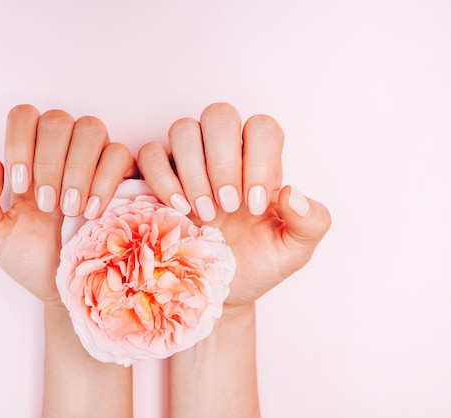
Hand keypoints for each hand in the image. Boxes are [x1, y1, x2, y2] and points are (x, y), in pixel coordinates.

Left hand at [0, 105, 133, 306]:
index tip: (20, 186)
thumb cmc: (31, 259)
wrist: (66, 288)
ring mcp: (95, 160)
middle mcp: (63, 151)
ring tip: (70, 209)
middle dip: (49, 161)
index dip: (20, 142)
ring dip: (77, 167)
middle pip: (57, 120)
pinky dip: (104, 180)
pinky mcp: (124, 175)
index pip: (24, 117)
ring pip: (91, 128)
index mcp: (29, 158)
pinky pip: (119, 154)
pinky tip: (92, 211)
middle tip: (47, 204)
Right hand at [137, 103, 330, 308]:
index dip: (258, 159)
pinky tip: (179, 209)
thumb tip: (292, 193)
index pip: (261, 128)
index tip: (253, 205)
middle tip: (228, 205)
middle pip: (220, 115)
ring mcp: (187, 163)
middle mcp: (222, 154)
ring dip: (193, 170)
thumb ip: (311, 222)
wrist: (219, 291)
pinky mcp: (157, 178)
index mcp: (258, 162)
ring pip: (184, 129)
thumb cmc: (255, 264)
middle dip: (223, 160)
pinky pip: (150, 154)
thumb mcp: (293, 251)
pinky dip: (162, 178)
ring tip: (203, 212)